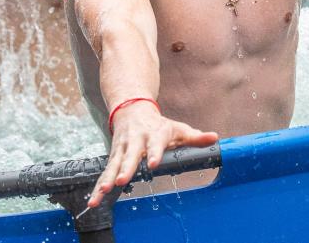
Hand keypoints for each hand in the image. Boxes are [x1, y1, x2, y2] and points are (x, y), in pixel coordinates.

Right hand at [87, 101, 217, 207]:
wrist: (132, 109)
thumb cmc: (159, 124)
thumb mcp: (178, 128)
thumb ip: (195, 137)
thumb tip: (215, 138)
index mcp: (154, 134)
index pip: (155, 144)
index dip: (154, 153)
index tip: (153, 164)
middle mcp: (135, 141)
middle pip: (130, 155)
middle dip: (126, 168)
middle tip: (121, 181)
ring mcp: (122, 148)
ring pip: (113, 165)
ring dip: (107, 179)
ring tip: (103, 192)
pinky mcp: (113, 156)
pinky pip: (105, 172)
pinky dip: (99, 185)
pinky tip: (94, 199)